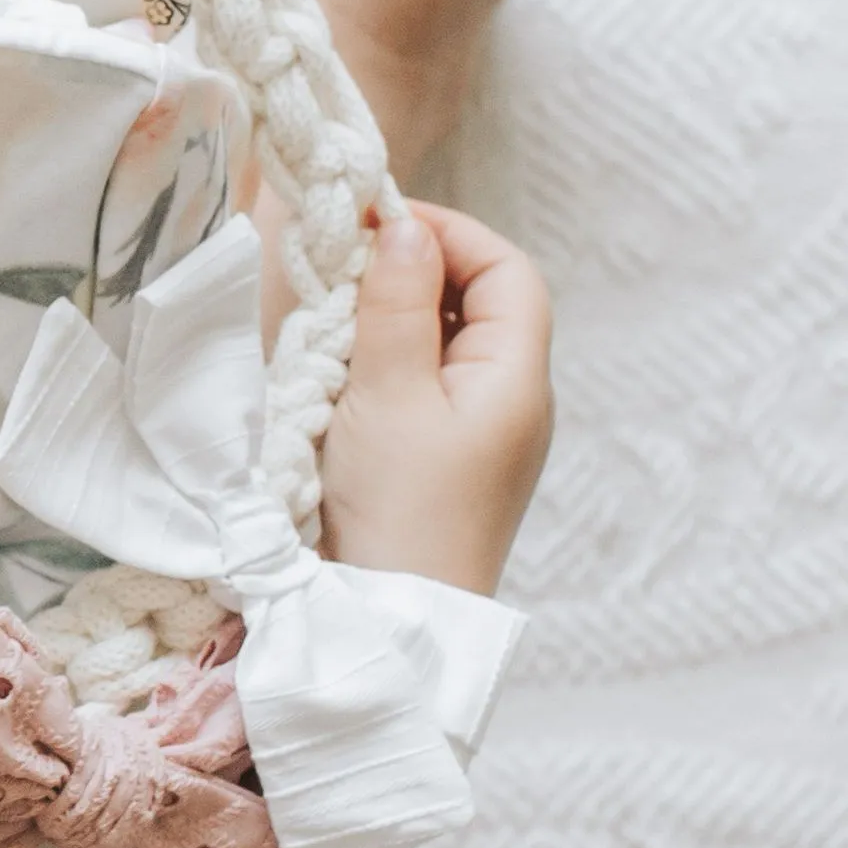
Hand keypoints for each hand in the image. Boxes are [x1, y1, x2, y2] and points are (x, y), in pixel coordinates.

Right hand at [316, 200, 550, 597]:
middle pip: (479, 303)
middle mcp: (513, 401)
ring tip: (332, 326)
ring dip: (391, 322)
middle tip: (342, 270)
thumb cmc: (397, 508)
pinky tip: (340, 380)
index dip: (449, 234)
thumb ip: (396, 304)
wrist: (393, 621)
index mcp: (516, 377)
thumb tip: (406, 227)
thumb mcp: (386, 393)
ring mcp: (483, 436)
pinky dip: (385, 367)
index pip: (507, 270)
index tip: (376, 226)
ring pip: (446, 345)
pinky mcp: (448, 463)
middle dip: (413, 274)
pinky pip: (426, 389)